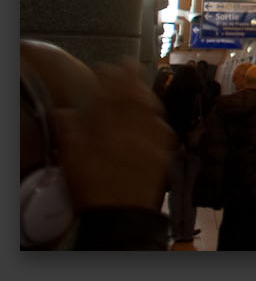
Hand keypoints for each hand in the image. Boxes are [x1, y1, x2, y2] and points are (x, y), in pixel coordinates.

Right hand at [54, 61, 173, 211]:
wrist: (123, 217)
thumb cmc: (94, 190)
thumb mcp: (73, 162)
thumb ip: (71, 134)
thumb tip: (66, 111)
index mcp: (109, 132)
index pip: (112, 98)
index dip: (112, 79)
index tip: (110, 66)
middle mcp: (135, 133)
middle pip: (136, 99)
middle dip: (133, 78)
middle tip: (130, 63)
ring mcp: (153, 144)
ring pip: (152, 111)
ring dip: (147, 93)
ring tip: (142, 83)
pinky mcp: (164, 156)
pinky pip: (164, 129)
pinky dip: (158, 116)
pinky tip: (156, 114)